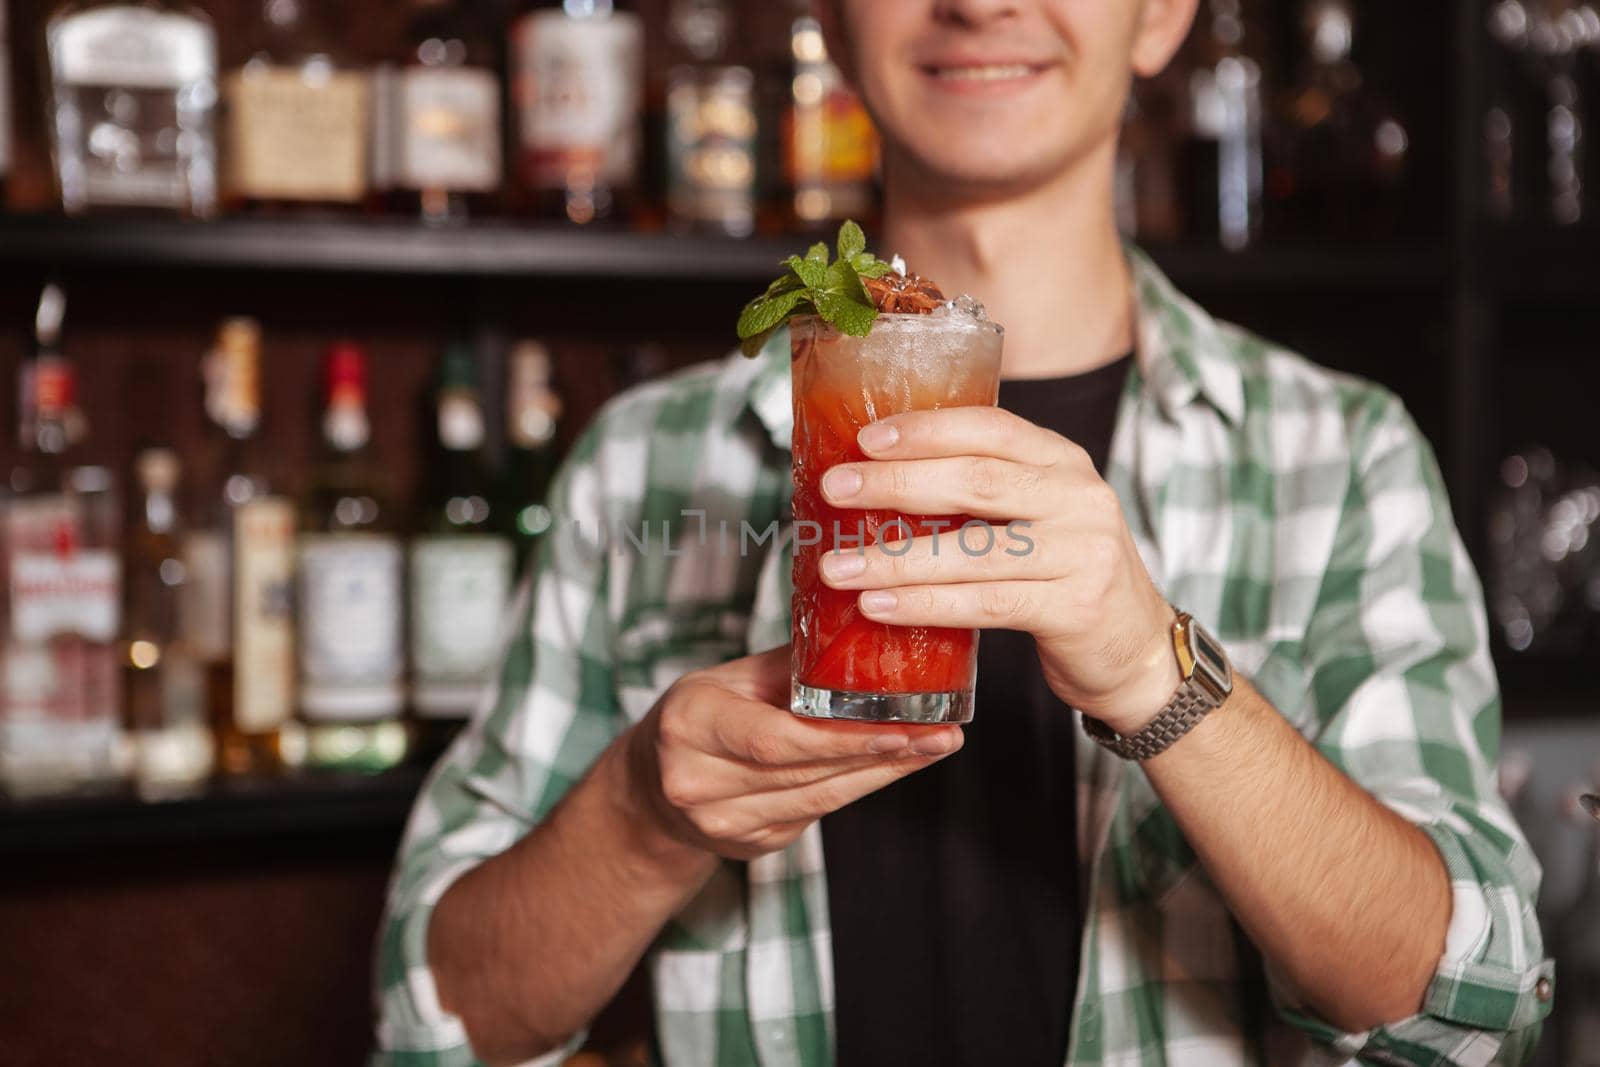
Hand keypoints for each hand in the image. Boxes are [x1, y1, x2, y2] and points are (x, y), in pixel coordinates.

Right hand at [626, 646, 962, 860]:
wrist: (651, 791)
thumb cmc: (700, 717)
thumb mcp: (728, 678)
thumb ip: (792, 664)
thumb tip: (867, 628)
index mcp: (690, 724)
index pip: (776, 739)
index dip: (842, 740)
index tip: (902, 726)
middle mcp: (698, 781)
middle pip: (806, 771)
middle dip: (882, 754)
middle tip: (941, 734)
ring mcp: (723, 822)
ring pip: (820, 799)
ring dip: (883, 774)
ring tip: (934, 748)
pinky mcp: (751, 845)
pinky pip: (817, 814)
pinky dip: (860, 787)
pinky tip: (896, 766)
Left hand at [815, 408, 1179, 734]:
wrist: (1133, 650)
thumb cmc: (1062, 577)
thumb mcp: (1035, 517)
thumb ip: (979, 495)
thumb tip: (873, 483)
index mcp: (1062, 461)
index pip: (990, 428)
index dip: (926, 430)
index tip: (865, 439)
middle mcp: (1079, 496)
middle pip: (977, 480)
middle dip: (897, 483)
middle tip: (835, 490)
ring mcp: (1084, 551)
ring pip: (974, 548)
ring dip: (896, 558)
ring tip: (838, 566)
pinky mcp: (1076, 606)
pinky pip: (987, 603)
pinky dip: (926, 604)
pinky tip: (880, 607)